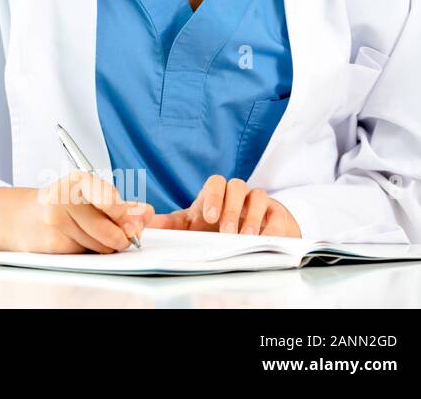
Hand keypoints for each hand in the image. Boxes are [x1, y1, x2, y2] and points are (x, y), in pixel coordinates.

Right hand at [0, 172, 153, 253]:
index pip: (108, 199)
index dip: (125, 215)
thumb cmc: (63, 205)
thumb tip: (147, 213)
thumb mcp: (91, 196)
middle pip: (109, 230)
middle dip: (122, 237)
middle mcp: (64, 198)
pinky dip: (90, 252)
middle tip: (123, 236)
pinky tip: (79, 241)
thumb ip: (122, 205)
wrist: (22, 218)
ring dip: (105, 247)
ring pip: (101, 246)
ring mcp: (56, 221)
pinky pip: (86, 255)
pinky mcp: (52, 243)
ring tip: (93, 235)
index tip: (136, 223)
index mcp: (79, 181)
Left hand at [148, 175, 300, 236]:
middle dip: (231, 209)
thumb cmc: (217, 227)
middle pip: (237, 186)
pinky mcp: (276, 214)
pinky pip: (277, 214)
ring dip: (252, 217)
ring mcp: (258, 202)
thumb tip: (143, 221)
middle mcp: (238, 194)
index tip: (208, 217)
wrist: (250, 234)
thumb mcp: (192, 225)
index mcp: (217, 194)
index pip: (215, 182)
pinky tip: (268, 239)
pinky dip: (273, 226)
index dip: (213, 196)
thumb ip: (169, 223)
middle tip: (226, 232)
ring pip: (259, 196)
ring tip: (246, 238)